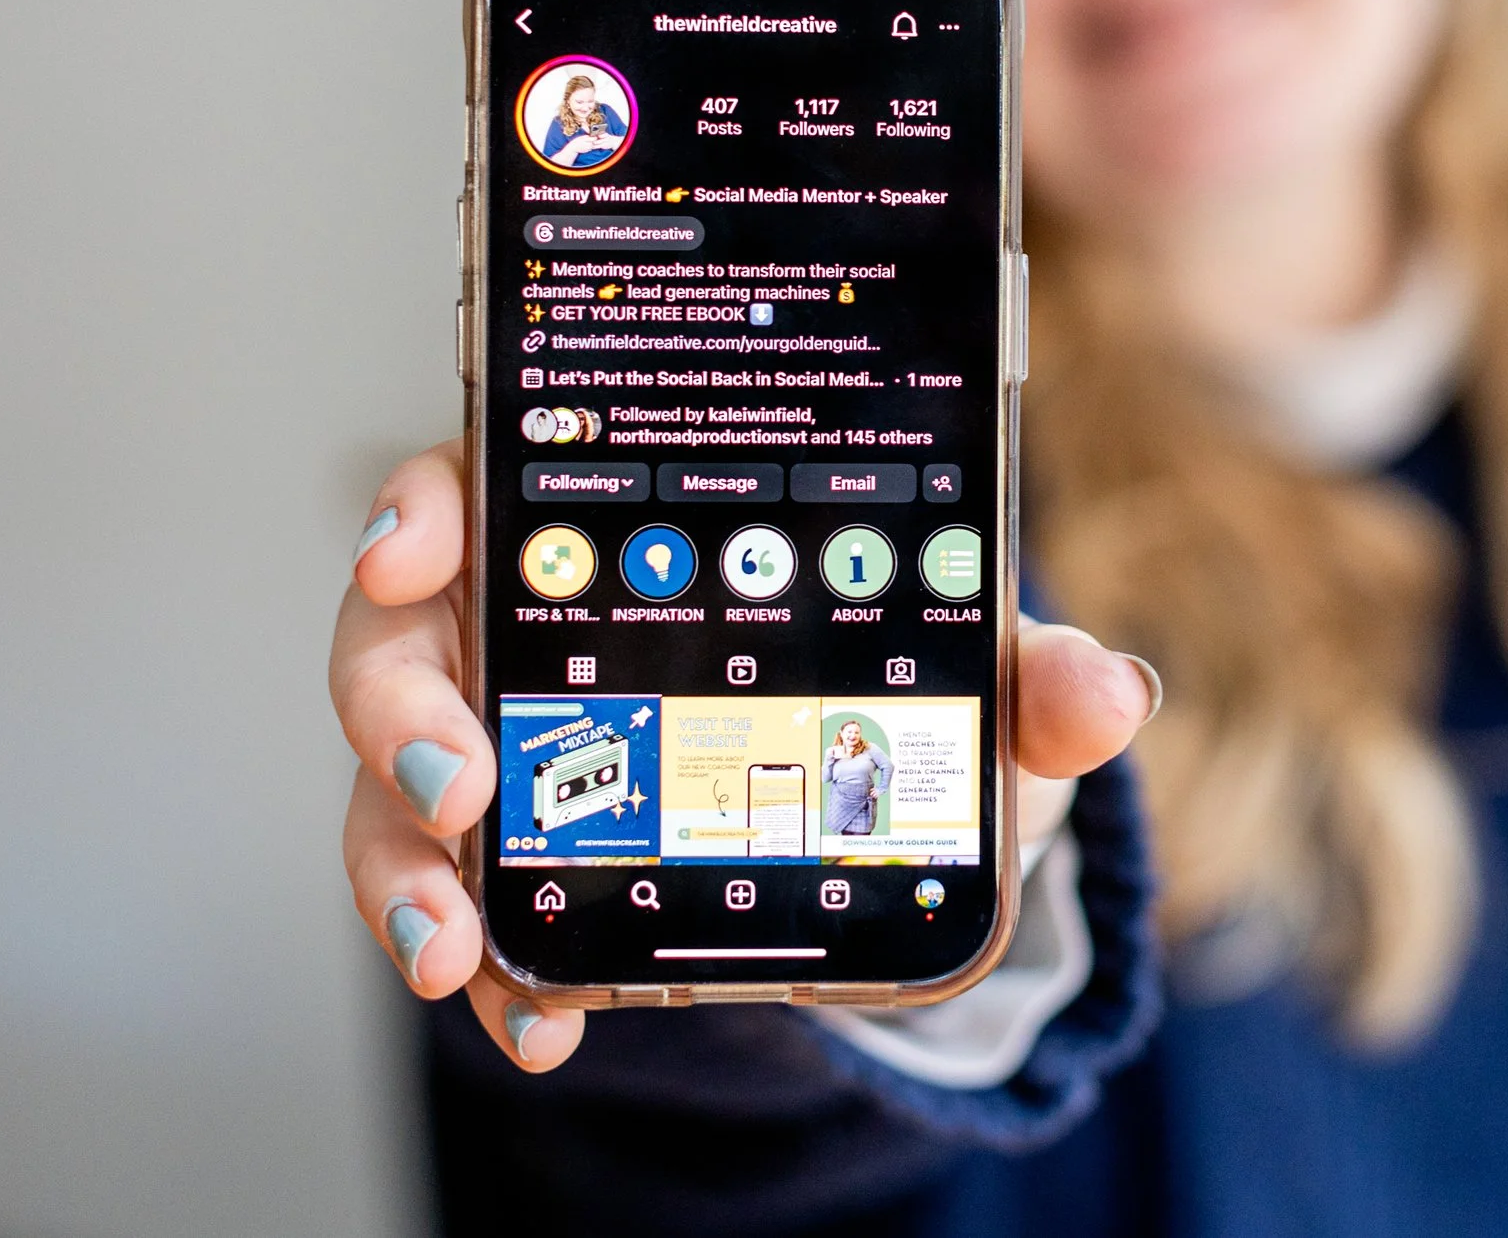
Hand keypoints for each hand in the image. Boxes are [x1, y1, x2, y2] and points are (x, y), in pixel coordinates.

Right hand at [332, 437, 1158, 1072]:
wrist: (876, 832)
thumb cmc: (894, 704)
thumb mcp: (966, 686)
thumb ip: (1031, 678)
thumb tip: (1108, 692)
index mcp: (609, 534)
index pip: (490, 485)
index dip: (427, 504)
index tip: (414, 544)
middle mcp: (524, 631)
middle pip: (401, 644)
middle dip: (403, 712)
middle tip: (466, 781)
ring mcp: (506, 752)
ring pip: (399, 792)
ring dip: (408, 870)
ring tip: (459, 948)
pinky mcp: (512, 866)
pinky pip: (460, 910)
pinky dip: (491, 971)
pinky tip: (534, 1022)